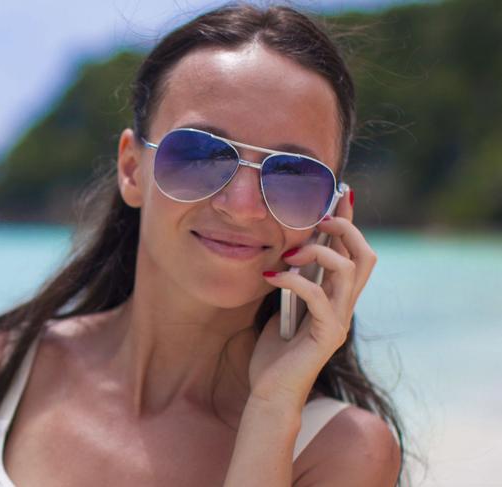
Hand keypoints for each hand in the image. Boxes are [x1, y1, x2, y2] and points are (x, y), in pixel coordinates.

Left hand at [248, 188, 377, 410]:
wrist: (271, 392)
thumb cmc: (274, 352)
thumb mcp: (283, 307)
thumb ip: (293, 283)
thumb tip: (287, 253)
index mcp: (336, 297)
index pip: (352, 253)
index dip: (349, 223)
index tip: (340, 194)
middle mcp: (344, 306)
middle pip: (366, 255)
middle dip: (344, 229)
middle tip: (317, 220)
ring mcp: (339, 321)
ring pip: (349, 270)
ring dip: (317, 252)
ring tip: (287, 252)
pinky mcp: (327, 336)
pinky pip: (318, 296)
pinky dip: (293, 280)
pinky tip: (270, 277)